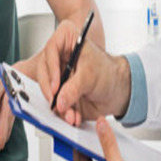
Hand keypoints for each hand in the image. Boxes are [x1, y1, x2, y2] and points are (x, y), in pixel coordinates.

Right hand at [15, 20, 129, 125]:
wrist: (117, 91)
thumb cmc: (108, 72)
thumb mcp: (90, 75)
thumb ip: (74, 88)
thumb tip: (60, 100)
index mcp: (67, 43)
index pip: (52, 48)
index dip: (51, 67)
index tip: (55, 85)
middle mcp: (59, 59)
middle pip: (43, 71)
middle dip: (50, 90)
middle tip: (56, 102)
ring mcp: (58, 76)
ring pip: (47, 89)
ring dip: (57, 105)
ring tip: (70, 115)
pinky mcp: (59, 92)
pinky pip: (54, 103)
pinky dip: (62, 113)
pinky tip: (73, 117)